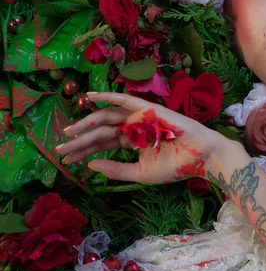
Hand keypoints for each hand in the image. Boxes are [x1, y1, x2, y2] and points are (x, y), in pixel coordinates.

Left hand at [55, 92, 240, 184]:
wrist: (199, 157)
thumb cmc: (174, 166)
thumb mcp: (140, 173)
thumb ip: (116, 169)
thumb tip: (91, 164)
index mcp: (132, 142)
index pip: (103, 143)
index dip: (84, 150)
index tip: (65, 159)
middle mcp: (133, 127)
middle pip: (101, 131)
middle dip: (80, 139)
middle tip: (60, 148)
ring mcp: (139, 117)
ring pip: (107, 117)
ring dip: (87, 121)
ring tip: (70, 132)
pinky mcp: (146, 109)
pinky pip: (124, 100)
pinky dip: (107, 96)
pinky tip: (90, 96)